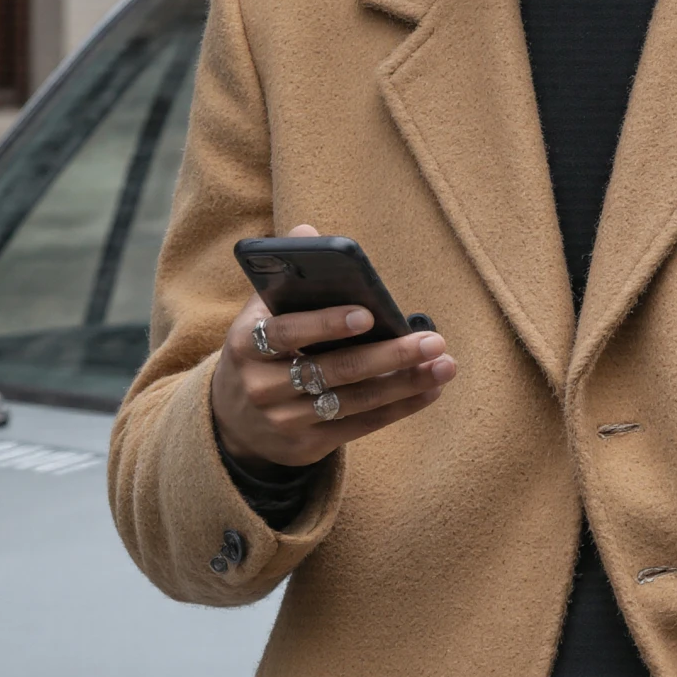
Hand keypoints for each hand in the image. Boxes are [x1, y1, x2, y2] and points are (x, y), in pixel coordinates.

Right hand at [212, 225, 455, 469]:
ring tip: (444, 365)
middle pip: (333, 370)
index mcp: (246, 343)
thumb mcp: (260, 313)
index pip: (286, 331)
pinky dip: (398, 408)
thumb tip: (308, 231)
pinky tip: (429, 391)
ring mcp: (283, 420)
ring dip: (405, 383)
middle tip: (433, 341)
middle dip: (389, 355)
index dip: (326, 324)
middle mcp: (261, 386)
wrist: (232, 419)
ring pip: (353, 401)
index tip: (369, 314)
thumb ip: (286, 276)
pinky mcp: (305, 446)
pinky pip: (359, 426)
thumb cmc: (262, 349)